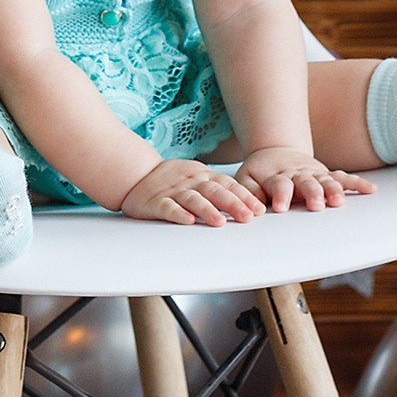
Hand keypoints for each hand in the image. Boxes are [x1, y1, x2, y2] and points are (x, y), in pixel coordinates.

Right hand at [119, 157, 267, 227]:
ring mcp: (173, 191)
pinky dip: (177, 214)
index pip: (227, 184)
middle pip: (214, 191)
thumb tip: (248, 205)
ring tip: (220, 222)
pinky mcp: (155, 202)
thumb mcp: (198, 177)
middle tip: (248, 217)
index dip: (244, 196)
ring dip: (207, 210)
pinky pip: (167, 207)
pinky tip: (187, 221)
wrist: (137, 174)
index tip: (259, 209)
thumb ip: (218, 189)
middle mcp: (190, 181)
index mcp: (203, 175)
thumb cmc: (172, 180)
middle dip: (232, 204)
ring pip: (192, 199)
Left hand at [237, 147, 375, 212]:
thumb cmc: (260, 172)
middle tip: (316, 205)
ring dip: (334, 190)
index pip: (279, 184)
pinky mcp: (325, 174)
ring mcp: (313, 173)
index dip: (280, 195)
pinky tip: (370, 190)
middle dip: (312, 193)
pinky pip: (343, 178)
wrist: (275, 151)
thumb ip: (249, 191)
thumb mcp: (246, 178)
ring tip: (339, 201)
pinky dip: (356, 183)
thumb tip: (254, 209)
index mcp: (275, 175)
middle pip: (306, 182)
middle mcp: (297, 173)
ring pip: (326, 180)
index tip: (280, 208)